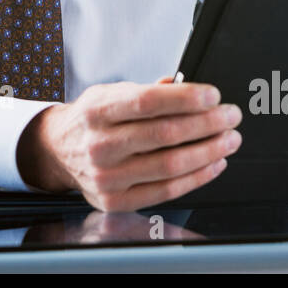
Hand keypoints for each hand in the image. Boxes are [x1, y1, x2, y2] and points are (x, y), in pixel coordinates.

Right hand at [16, 76, 241, 211]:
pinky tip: (214, 163)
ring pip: (170, 165)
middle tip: (230, 116)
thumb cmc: (90, 120)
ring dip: (209, 151)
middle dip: (207, 124)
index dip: (186, 98)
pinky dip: (197, 177)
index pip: (148, 102)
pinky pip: (167, 191)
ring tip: (229, 139)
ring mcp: (108, 177)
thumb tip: (186, 86)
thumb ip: (147, 90)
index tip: (213, 95)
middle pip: (165, 134)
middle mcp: (100, 144)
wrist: (57, 152)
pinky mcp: (117, 201)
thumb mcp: (109, 93)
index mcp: (98, 111)